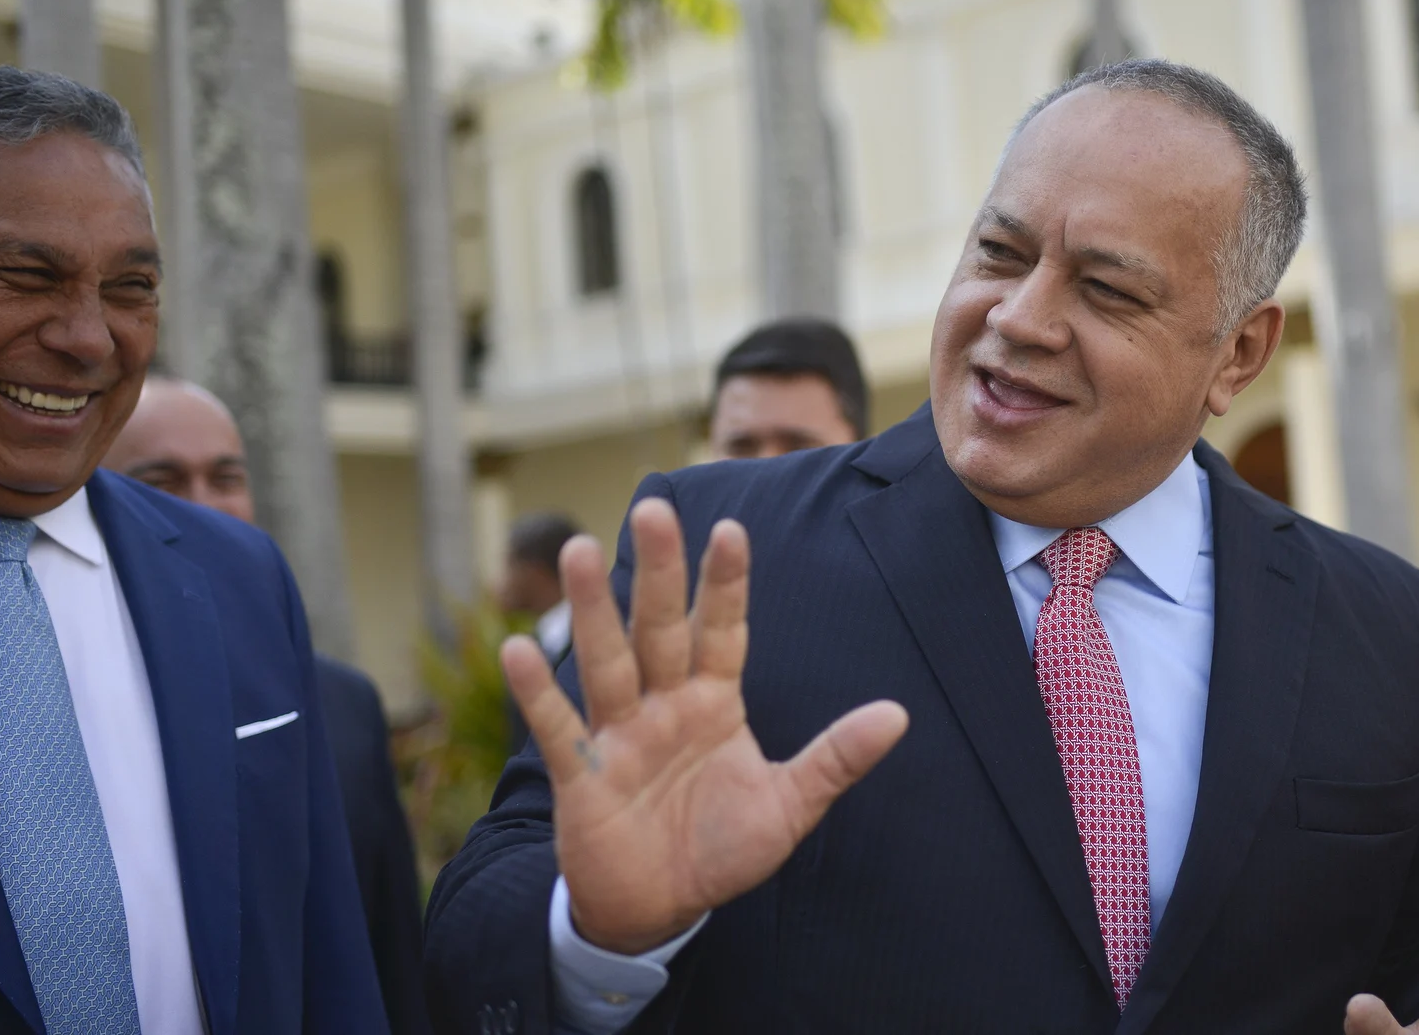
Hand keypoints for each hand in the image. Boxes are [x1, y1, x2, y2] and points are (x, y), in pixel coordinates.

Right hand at [503, 498, 909, 954]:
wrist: (660, 908)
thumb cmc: (722, 849)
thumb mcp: (789, 806)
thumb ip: (836, 758)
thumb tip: (899, 715)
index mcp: (714, 701)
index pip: (723, 631)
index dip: (726, 584)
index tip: (732, 529)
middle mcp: (664, 704)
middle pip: (660, 628)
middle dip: (659, 572)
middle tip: (655, 509)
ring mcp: (620, 734)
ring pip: (608, 661)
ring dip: (595, 610)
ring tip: (582, 550)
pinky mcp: (582, 774)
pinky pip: (559, 727)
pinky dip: (538, 691)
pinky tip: (519, 647)